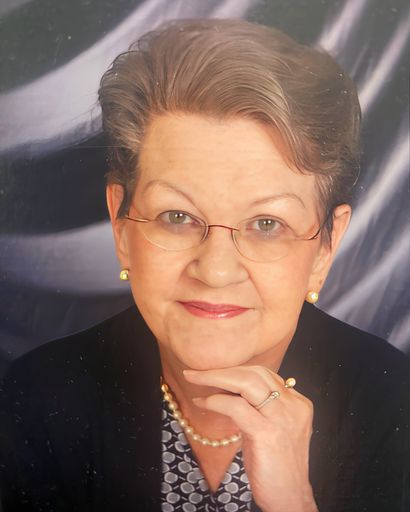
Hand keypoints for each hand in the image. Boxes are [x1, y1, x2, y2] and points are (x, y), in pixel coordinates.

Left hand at [184, 366, 317, 511]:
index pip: (264, 374)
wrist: (290, 499)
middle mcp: (293, 406)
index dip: (236, 370)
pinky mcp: (267, 433)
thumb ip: (260, 406)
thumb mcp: (272, 428)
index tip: (214, 373)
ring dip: (215, 377)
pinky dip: (216, 400)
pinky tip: (203, 402)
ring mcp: (282, 418)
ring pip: (246, 382)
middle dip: (222, 369)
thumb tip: (229, 387)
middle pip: (255, 372)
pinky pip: (236, 406)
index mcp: (297, 403)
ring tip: (194, 378)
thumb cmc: (276, 465)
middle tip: (196, 371)